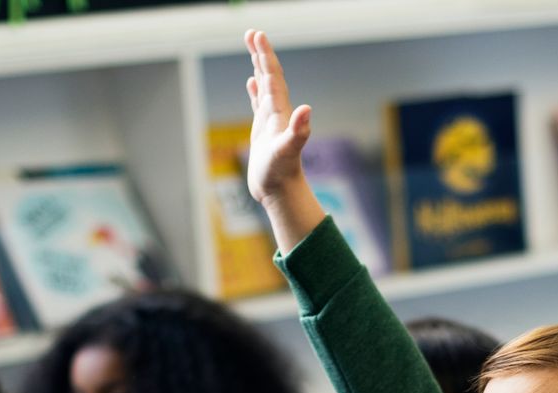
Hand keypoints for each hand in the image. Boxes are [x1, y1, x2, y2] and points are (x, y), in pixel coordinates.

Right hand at [242, 30, 329, 251]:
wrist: (282, 193)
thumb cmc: (282, 175)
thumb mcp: (288, 151)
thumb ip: (298, 131)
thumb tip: (306, 110)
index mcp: (281, 112)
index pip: (273, 78)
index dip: (266, 56)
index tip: (257, 36)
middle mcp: (277, 113)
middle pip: (269, 77)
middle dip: (261, 54)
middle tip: (252, 33)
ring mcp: (271, 122)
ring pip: (264, 87)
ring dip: (259, 68)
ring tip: (253, 48)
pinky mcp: (264, 133)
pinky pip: (258, 105)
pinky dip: (255, 92)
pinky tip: (251, 84)